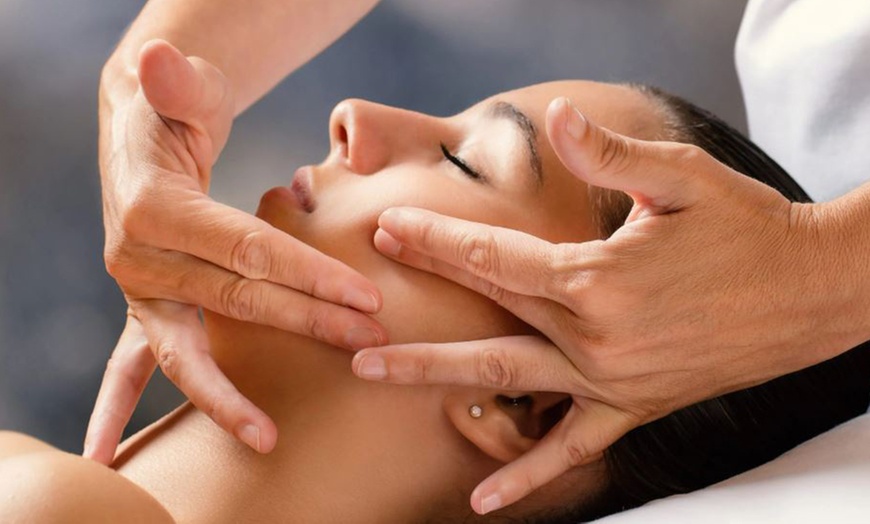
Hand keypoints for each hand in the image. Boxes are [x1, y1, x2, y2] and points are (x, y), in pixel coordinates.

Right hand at [84, 40, 387, 463]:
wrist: (142, 139)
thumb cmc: (175, 110)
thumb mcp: (180, 90)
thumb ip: (177, 82)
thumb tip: (159, 59)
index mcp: (154, 209)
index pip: (245, 250)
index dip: (305, 274)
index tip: (364, 296)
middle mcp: (139, 258)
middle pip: (237, 302)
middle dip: (307, 323)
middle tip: (370, 342)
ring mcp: (140, 292)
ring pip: (195, 349)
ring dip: (235, 392)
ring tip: (268, 436)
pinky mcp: (148, 310)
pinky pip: (140, 366)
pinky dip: (135, 408)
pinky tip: (122, 453)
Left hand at [350, 98, 839, 512]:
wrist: (809, 293)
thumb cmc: (747, 229)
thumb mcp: (682, 179)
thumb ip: (611, 153)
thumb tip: (559, 116)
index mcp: (595, 278)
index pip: (494, 256)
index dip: (436, 238)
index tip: (389, 227)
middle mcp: (593, 336)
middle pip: (486, 312)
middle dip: (421, 296)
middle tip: (359, 298)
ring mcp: (609, 380)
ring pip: (505, 380)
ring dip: (435, 375)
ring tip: (374, 372)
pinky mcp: (632, 407)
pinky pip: (570, 448)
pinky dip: (527, 475)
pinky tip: (485, 501)